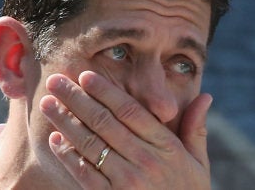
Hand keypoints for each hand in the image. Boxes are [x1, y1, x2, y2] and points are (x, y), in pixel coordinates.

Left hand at [39, 70, 211, 188]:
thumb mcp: (199, 163)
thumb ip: (196, 129)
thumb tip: (206, 96)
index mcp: (166, 146)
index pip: (130, 111)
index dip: (106, 90)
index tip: (86, 74)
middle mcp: (145, 161)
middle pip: (104, 122)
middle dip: (76, 98)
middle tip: (55, 80)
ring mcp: (127, 182)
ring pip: (90, 144)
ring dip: (65, 121)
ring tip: (48, 104)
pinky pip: (85, 174)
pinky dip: (68, 155)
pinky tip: (56, 139)